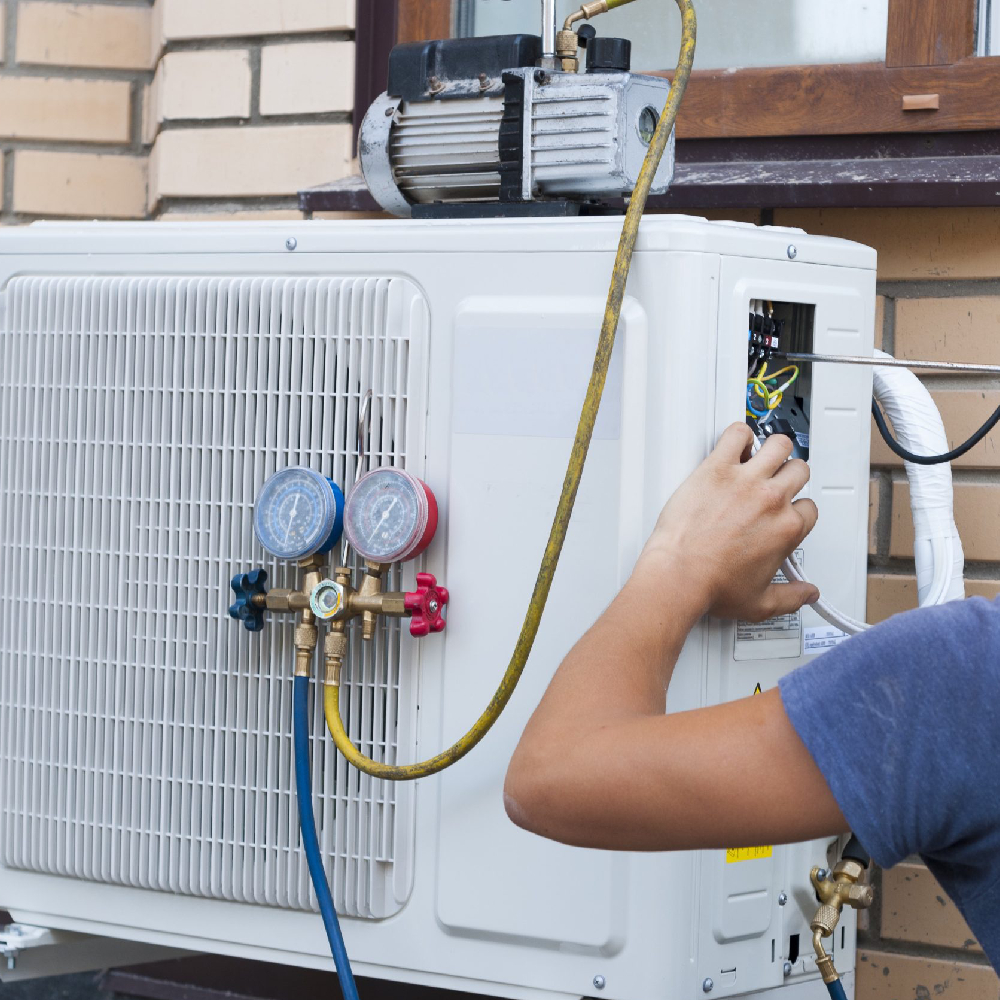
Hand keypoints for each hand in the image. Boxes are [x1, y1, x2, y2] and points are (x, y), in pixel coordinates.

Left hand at [635, 423, 818, 621]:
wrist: (679, 575)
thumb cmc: (712, 586)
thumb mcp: (760, 603)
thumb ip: (791, 598)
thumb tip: (807, 594)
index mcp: (787, 529)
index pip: (808, 507)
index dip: (796, 509)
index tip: (784, 512)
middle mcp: (771, 500)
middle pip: (798, 471)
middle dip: (790, 476)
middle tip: (775, 481)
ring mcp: (745, 481)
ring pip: (778, 445)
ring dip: (773, 449)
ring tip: (760, 457)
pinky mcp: (717, 468)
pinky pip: (737, 434)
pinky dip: (739, 435)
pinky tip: (734, 446)